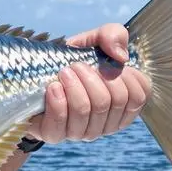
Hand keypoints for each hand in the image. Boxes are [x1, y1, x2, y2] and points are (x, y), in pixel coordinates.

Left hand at [27, 23, 151, 144]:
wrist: (33, 79)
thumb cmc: (71, 61)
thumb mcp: (92, 42)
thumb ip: (112, 35)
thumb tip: (120, 56)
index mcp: (123, 104)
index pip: (138, 96)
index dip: (125, 76)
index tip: (105, 63)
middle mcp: (107, 122)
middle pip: (112, 101)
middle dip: (93, 78)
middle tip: (76, 66)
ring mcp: (82, 132)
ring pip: (86, 110)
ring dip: (74, 86)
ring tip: (64, 72)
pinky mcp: (55, 135)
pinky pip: (61, 121)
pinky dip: (57, 101)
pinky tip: (52, 87)